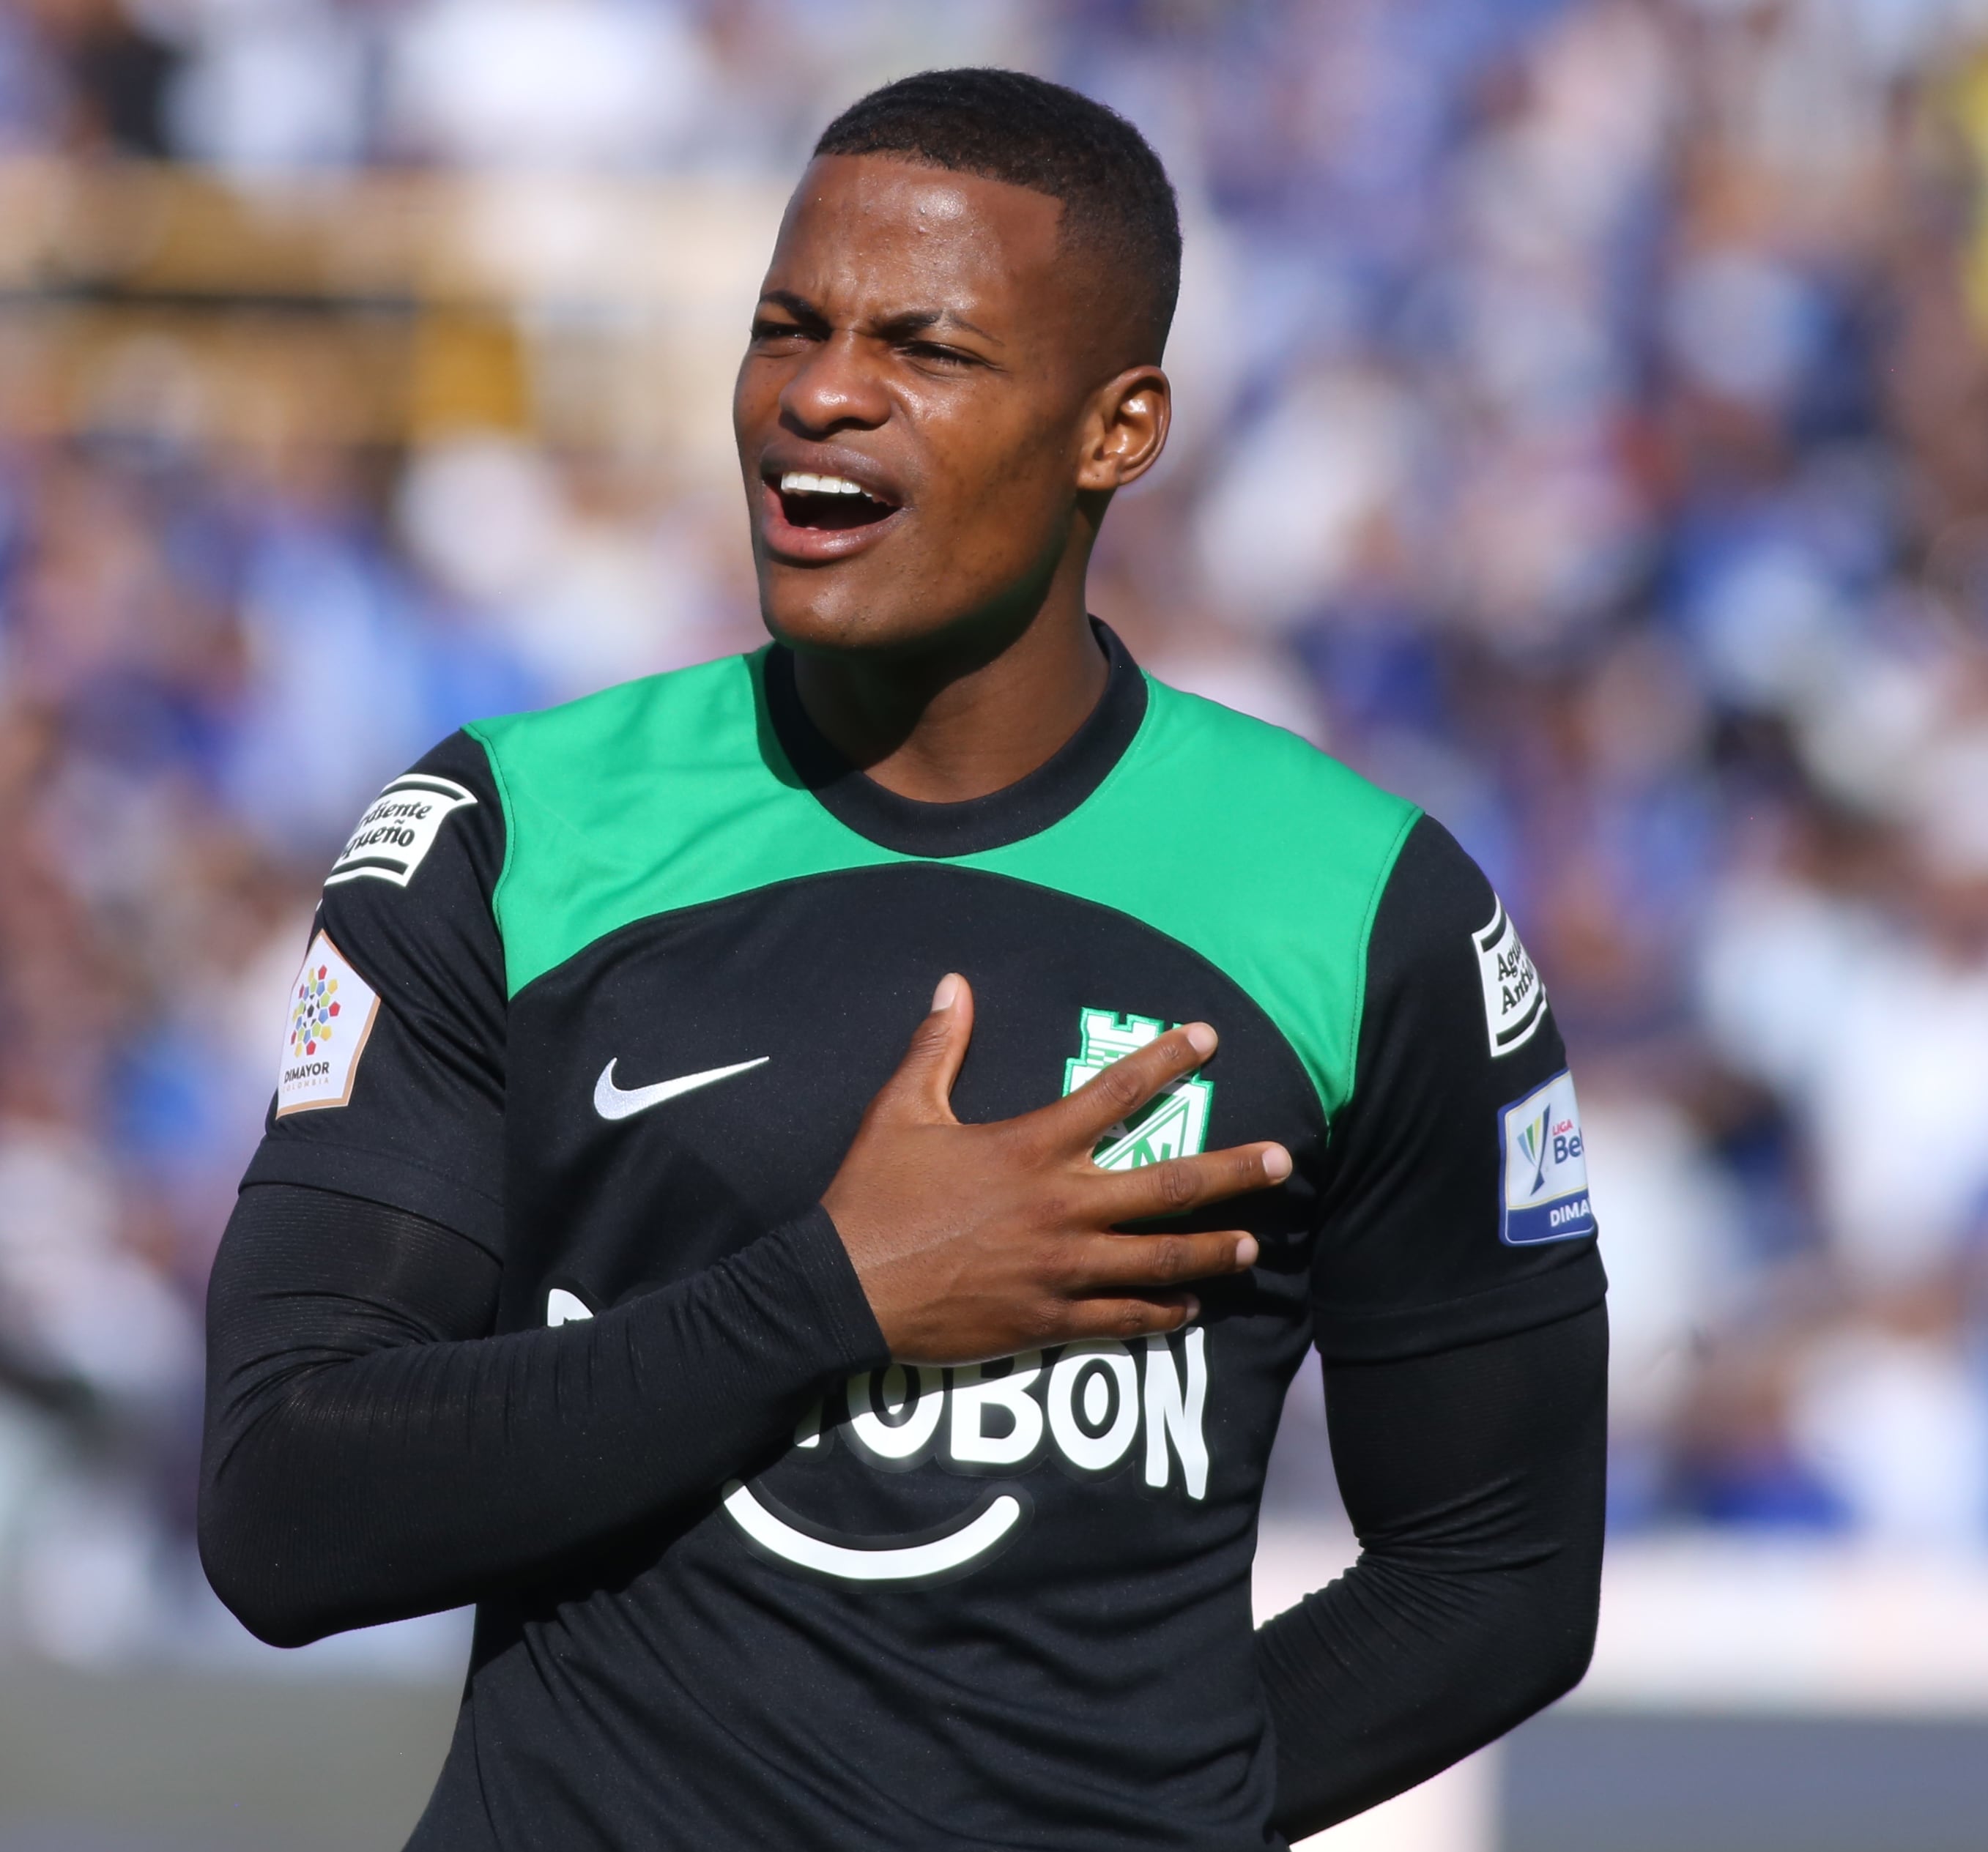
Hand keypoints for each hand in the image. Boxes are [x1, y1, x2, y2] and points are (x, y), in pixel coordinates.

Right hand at [822, 973, 1290, 1363]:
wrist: (843, 1290)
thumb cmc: (873, 1196)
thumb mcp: (901, 1111)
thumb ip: (937, 1048)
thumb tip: (952, 984)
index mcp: (1032, 1148)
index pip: (1117, 1093)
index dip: (1167, 1059)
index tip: (1208, 1039)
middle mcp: (1061, 1207)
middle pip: (1168, 1187)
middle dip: (1232, 1173)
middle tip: (1282, 1163)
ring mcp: (1061, 1269)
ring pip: (1160, 1260)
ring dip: (1212, 1250)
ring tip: (1250, 1245)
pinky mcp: (1048, 1320)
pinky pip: (1122, 1319)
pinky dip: (1161, 1313)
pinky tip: (1188, 1308)